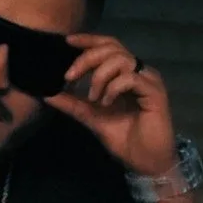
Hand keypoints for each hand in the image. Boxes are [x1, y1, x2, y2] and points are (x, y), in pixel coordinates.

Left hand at [44, 34, 176, 177]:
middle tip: (69, 76)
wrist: (146, 162)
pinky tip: (106, 103)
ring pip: (120, 59)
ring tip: (93, 98)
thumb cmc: (124, 139)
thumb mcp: (92, 118)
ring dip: (99, 76)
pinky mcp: (155, 92)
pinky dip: (113, 88)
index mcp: (126, 74)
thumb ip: (73, 104)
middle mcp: (139, 72)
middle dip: (87, 58)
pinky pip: (130, 78)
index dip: (89, 40)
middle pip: (112, 48)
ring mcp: (149, 80)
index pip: (108, 46)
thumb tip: (48, 94)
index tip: (68, 41)